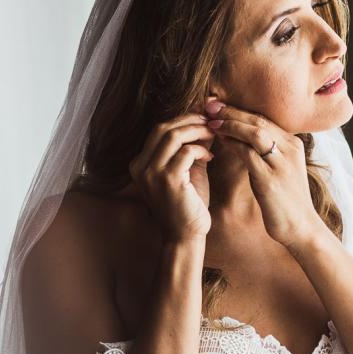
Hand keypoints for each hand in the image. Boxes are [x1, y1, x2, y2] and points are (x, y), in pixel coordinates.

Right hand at [127, 112, 215, 242]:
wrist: (185, 235)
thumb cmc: (187, 204)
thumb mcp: (186, 170)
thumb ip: (191, 147)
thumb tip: (205, 122)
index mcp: (139, 164)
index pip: (158, 130)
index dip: (181, 119)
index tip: (202, 118)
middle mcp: (140, 167)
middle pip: (163, 128)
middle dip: (189, 120)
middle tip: (210, 122)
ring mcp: (151, 173)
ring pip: (173, 136)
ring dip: (196, 130)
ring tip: (212, 134)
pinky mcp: (168, 180)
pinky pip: (186, 151)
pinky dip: (201, 149)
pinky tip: (210, 157)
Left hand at [205, 99, 324, 250]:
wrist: (301, 227)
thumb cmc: (285, 201)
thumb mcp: (278, 170)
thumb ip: (264, 153)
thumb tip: (238, 138)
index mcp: (293, 144)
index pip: (264, 118)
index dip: (239, 110)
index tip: (218, 104)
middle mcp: (290, 148)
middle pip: (258, 120)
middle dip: (231, 111)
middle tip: (209, 104)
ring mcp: (282, 163)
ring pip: (254, 132)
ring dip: (230, 124)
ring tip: (210, 121)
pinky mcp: (271, 178)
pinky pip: (249, 154)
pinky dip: (232, 144)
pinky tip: (219, 140)